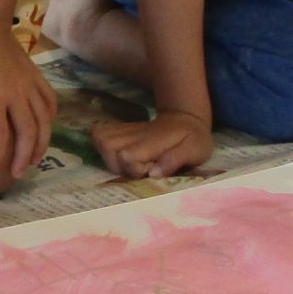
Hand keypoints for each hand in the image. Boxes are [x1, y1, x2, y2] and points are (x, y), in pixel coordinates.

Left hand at [0, 14, 57, 180]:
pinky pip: (49, 100)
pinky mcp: (35, 75)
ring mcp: (29, 85)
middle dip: (24, 157)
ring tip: (35, 159)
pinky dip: (50, 117)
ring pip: (44, 120)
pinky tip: (46, 126)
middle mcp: (16, 95)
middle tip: (17, 174)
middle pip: (28, 133)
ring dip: (41, 142)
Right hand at [93, 109, 214, 178]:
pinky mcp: (116, 129)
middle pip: (108, 148)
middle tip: (140, 169)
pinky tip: (120, 157)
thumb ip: (175, 159)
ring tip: (129, 165)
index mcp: (153, 139)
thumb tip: (153, 173)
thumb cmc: (193, 138)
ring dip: (110, 159)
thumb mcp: (195, 150)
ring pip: (100, 140)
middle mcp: (133, 132)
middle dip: (121, 167)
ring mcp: (123, 129)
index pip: (128, 157)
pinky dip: (104, 149)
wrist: (185, 120)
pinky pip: (97, 136)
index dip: (136, 170)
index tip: (152, 170)